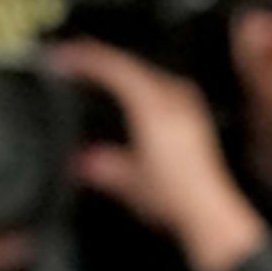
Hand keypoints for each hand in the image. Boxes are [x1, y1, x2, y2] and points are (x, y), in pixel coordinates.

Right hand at [52, 41, 266, 270]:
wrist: (209, 212)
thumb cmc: (175, 196)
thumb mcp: (127, 182)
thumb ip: (100, 165)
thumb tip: (81, 161)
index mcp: (152, 105)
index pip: (113, 67)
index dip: (84, 58)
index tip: (62, 57)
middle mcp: (173, 98)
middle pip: (129, 64)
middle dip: (99, 61)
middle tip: (74, 59)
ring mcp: (187, 105)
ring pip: (146, 74)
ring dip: (120, 72)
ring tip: (96, 74)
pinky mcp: (195, 117)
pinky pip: (161, 87)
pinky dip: (138, 87)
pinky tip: (130, 99)